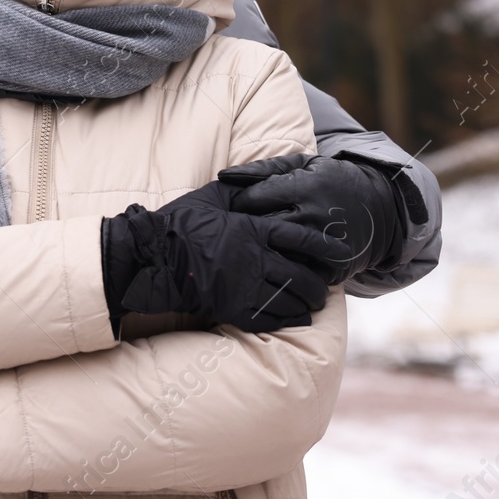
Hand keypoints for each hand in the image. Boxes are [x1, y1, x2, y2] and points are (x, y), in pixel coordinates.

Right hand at [99, 182, 346, 333]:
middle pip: (302, 274)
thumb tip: (255, 179)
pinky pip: (270, 317)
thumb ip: (239, 190)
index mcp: (254, 230)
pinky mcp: (234, 308)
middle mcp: (256, 259)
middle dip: (319, 284)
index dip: (326, 247)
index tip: (342, 253)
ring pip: (290, 298)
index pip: (302, 239)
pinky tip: (297, 319)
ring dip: (307, 304)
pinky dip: (288, 319)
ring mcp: (246, 286)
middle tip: (327, 288)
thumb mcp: (211, 197)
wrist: (156, 256)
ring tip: (315, 305)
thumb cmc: (181, 223)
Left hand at [217, 154, 405, 284]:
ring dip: (260, 253)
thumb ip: (263, 169)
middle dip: (243, 230)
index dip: (238, 204)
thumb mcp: (304, 165)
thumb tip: (223, 176)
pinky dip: (282, 271)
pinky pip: (298, 273)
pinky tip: (272, 266)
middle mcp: (315, 214)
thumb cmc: (331, 182)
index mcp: (305, 186)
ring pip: (278, 254)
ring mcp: (325, 243)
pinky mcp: (333, 267)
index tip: (231, 209)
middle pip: (263, 227)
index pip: (255, 198)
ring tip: (248, 250)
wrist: (379, 208)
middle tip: (232, 233)